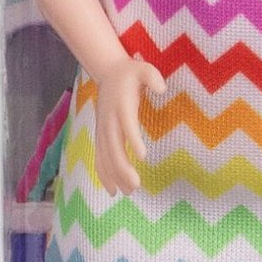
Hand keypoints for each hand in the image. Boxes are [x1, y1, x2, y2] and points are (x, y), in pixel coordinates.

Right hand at [94, 52, 164, 193]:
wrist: (107, 73)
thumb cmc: (131, 73)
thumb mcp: (143, 69)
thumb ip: (152, 76)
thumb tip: (162, 87)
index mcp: (122, 107)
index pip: (127, 124)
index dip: (133, 139)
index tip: (142, 155)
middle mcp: (109, 121)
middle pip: (114, 147)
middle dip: (123, 167)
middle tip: (136, 185)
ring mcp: (103, 130)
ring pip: (106, 156)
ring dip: (115, 175)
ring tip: (128, 192)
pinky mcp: (101, 136)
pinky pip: (100, 158)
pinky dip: (104, 174)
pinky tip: (112, 190)